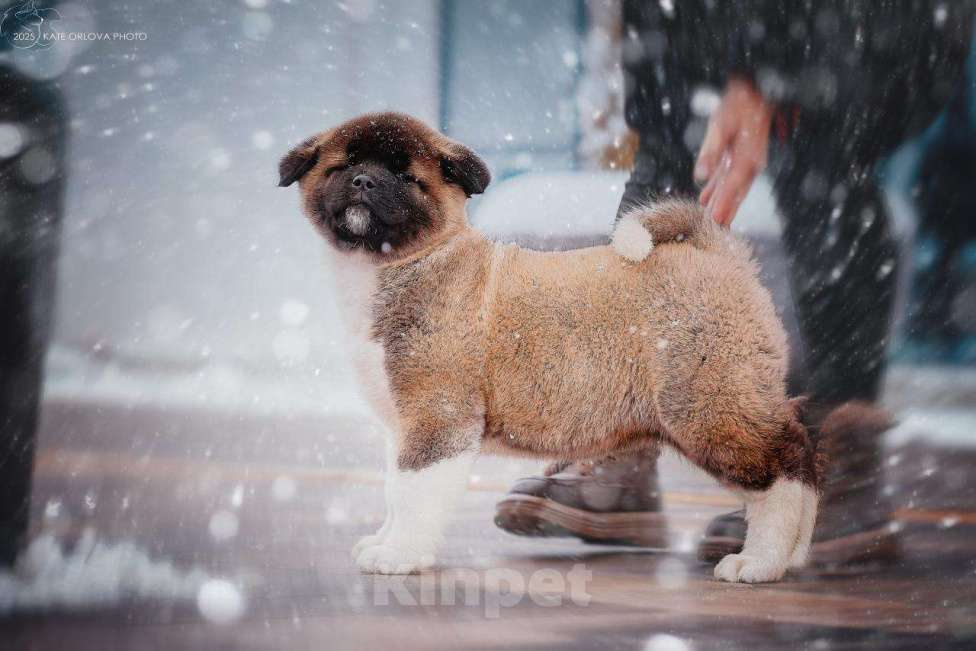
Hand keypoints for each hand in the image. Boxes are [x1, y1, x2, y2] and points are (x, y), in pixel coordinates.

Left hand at [694, 78, 773, 227]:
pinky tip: (705, 199)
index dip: (722, 206)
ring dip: (720, 205)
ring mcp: (746, 162)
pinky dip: (717, 190)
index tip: (714, 224)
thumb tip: (699, 176)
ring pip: (730, 189)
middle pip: (734, 194)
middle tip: (714, 234)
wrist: (755, 91)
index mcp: (747, 159)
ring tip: (709, 223)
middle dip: (724, 213)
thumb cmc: (738, 105)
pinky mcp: (739, 157)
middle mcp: (749, 165)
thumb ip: (710, 151)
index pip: (731, 189)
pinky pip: (727, 179)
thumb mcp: (721, 125)